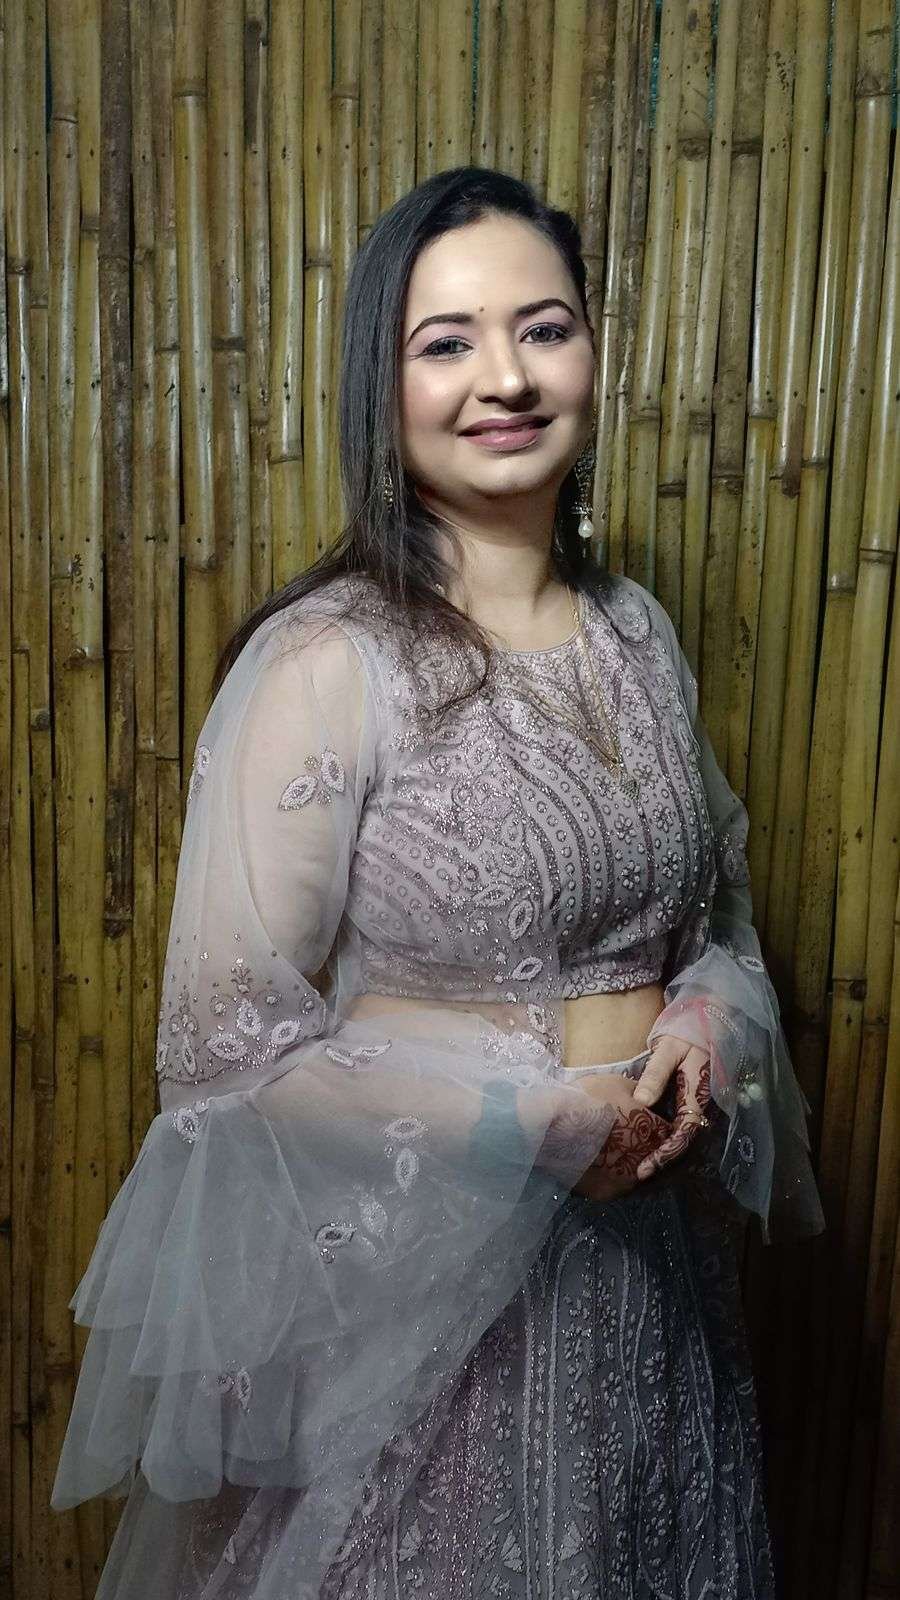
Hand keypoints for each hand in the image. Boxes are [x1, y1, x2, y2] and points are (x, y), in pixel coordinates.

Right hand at [562, 1074, 674, 1202]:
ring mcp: (627, 1181)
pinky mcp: (605, 1193)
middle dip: (647, 1148)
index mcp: (655, 1133)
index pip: (670, 1134)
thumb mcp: (619, 1083)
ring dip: (630, 1165)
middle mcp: (647, 1162)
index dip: (659, 1127)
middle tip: (629, 1138)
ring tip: (613, 1153)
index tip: (648, 1122)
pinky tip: (599, 1165)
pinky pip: (615, 1185)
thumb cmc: (588, 1099)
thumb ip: (641, 1092)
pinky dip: (611, 1176)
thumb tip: (648, 1096)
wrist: (551, 1125)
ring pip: (637, 1174)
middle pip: (655, 1157)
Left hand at [631, 1035, 712, 1181]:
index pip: (683, 1133)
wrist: (710, 1022)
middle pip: (684, 1140)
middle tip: (639, 1173)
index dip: (665, 1153)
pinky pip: (680, 1124)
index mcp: (697, 1095)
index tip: (645, 1168)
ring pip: (683, 1135)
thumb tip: (640, 1102)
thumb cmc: (688, 1034)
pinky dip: (665, 1136)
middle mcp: (701, 1105)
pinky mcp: (691, 1100)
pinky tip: (648, 1142)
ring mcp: (698, 1104)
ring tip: (641, 1165)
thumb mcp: (669, 1050)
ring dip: (665, 1151)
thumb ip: (656, 1074)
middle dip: (664, 1159)